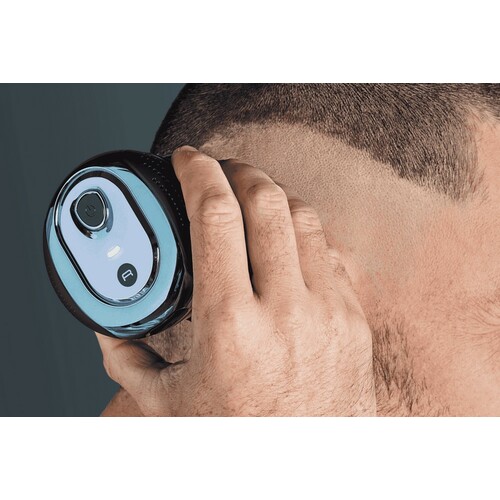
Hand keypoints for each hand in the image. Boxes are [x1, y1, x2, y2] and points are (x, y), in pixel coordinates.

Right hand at [96, 146, 375, 415]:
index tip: (188, 159)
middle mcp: (286, 311)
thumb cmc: (240, 443)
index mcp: (231, 324)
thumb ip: (129, 360)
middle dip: (239, 170)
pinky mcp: (353, 320)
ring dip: (274, 197)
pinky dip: (303, 235)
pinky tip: (286, 244)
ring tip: (253, 199)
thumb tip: (108, 331)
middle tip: (221, 171)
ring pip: (304, 218)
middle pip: (266, 200)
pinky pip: (330, 252)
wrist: (305, 474)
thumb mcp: (168, 405)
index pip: (214, 215)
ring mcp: (328, 312)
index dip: (197, 172)